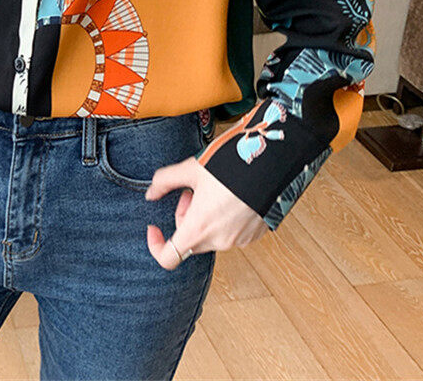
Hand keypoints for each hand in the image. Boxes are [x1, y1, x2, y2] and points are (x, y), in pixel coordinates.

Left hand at [144, 156, 268, 268]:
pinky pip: (230, 233)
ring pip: (210, 235)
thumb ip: (164, 181)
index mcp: (198, 228)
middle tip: (192, 192)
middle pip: (189, 239)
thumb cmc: (231, 167)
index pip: (168, 258)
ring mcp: (238, 240)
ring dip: (205, 217)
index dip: (155, 245)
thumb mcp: (191, 169)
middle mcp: (218, 241)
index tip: (155, 228)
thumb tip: (151, 192)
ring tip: (214, 190)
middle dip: (186, 217)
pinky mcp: (254, 235)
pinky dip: (224, 219)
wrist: (271, 166)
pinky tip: (230, 196)